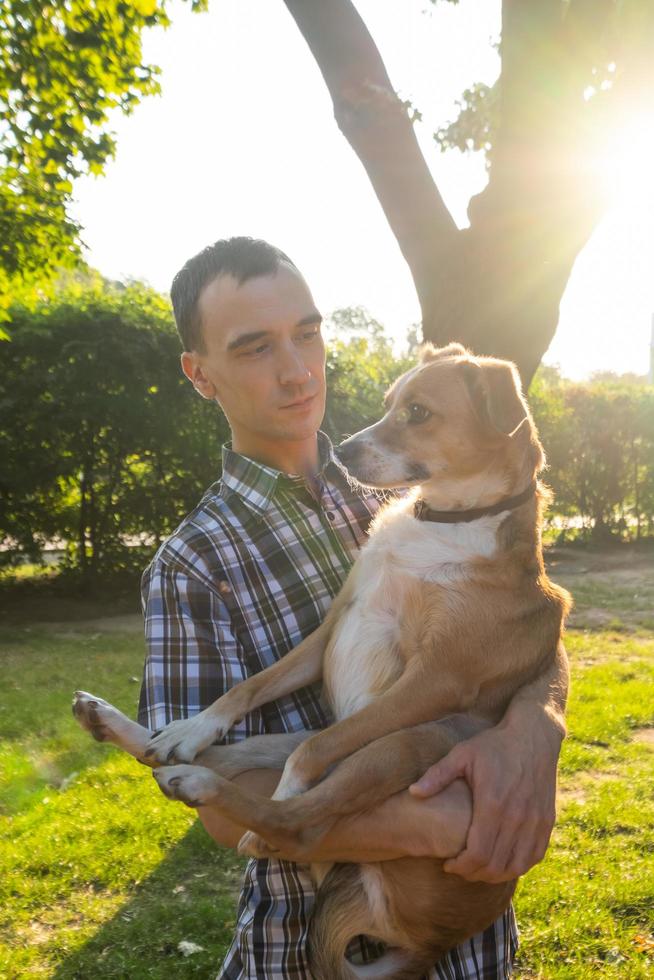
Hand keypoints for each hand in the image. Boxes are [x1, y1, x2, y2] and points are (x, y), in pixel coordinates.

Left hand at [409, 717, 561, 882]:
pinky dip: (517, 866)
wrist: (533, 735)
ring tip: (478, 867)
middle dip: (474, 873)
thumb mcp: (462, 754)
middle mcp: (517, 817)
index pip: (478, 854)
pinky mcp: (547, 821)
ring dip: (496, 874)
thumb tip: (413, 792)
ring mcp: (535, 821)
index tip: (448, 864)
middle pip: (495, 865)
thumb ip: (437, 775)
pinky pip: (534, 856)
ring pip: (516, 866)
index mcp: (493, 804)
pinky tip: (502, 861)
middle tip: (459, 868)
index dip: (462, 866)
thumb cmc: (493, 745)